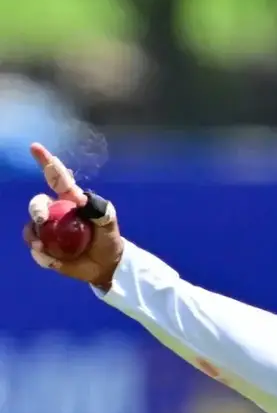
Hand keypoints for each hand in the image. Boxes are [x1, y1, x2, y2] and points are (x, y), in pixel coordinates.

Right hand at [23, 143, 123, 290]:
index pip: (56, 178)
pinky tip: (49, 259)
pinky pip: (37, 250)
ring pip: (32, 227)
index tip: (35, 147)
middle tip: (41, 219)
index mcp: (70, 200)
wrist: (107, 265)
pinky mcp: (48, 250)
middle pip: (38, 204)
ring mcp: (50, 231)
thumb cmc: (108, 238)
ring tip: (41, 246)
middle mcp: (56, 213)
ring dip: (33, 234)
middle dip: (35, 208)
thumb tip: (81, 201)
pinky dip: (40, 254)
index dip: (45, 161)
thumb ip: (99, 209)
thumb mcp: (109, 221)